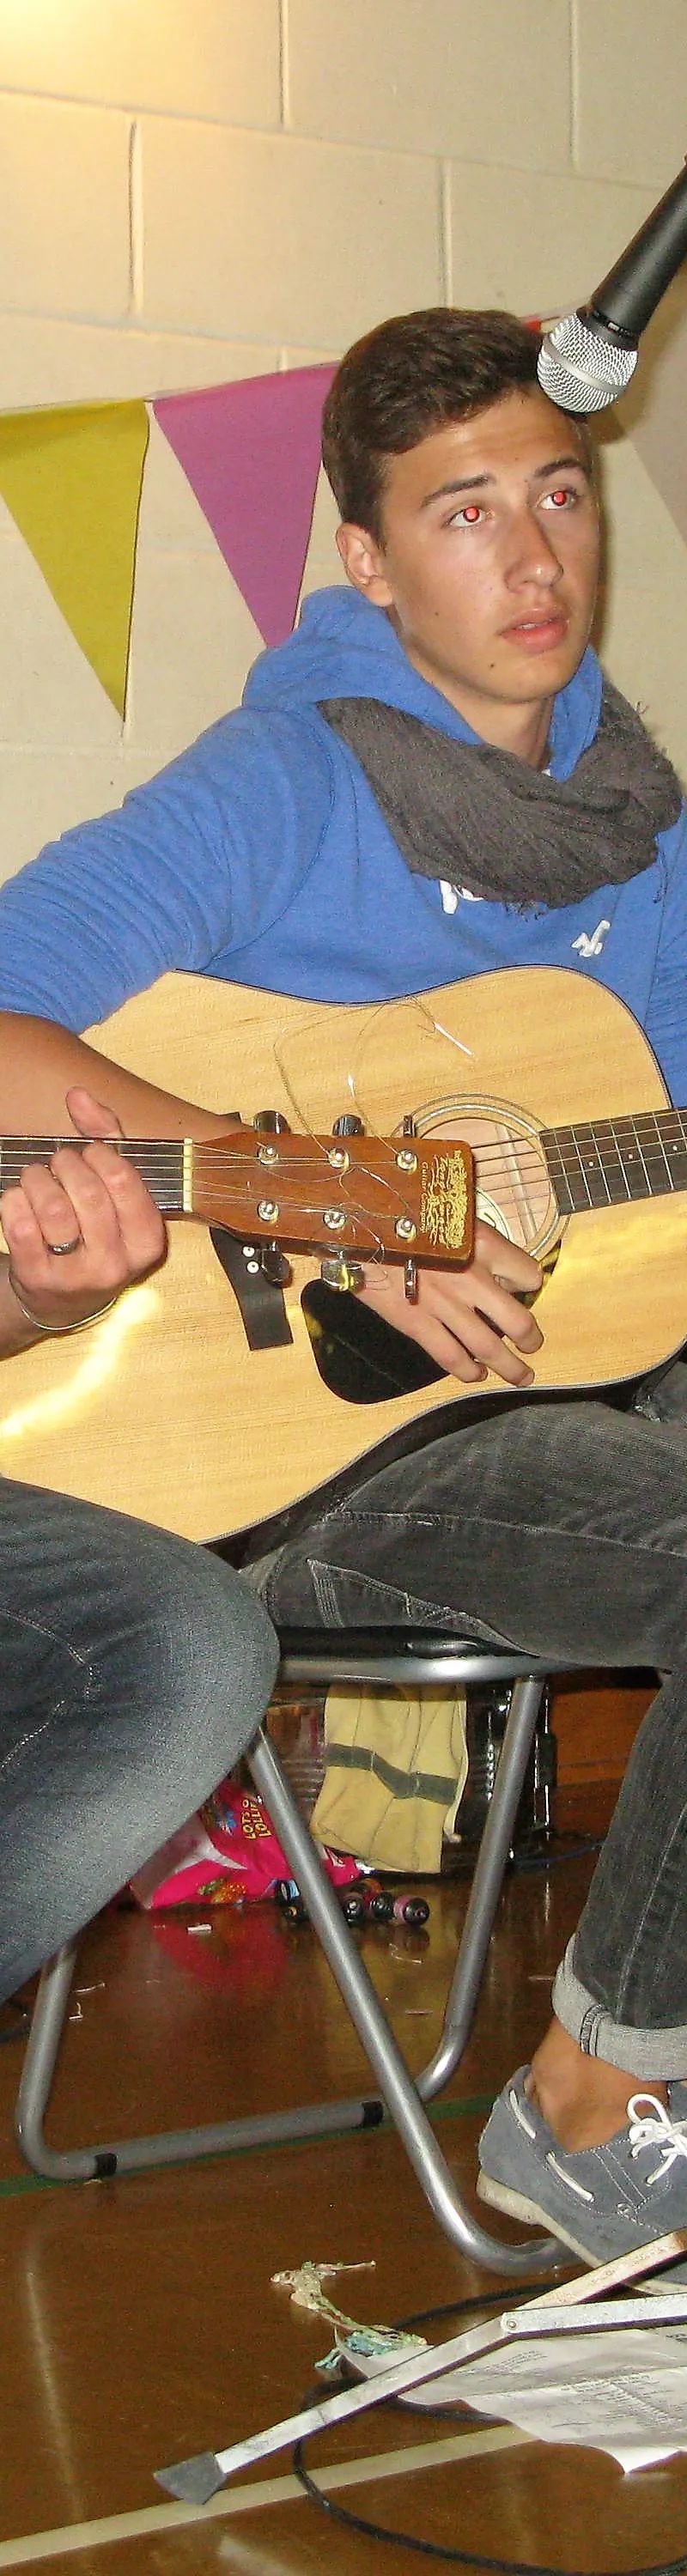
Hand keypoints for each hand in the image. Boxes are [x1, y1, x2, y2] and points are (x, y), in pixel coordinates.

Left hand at [1, 1087, 166, 1333]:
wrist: (60, 1301)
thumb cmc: (93, 1236)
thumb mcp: (115, 1195)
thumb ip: (106, 1139)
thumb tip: (79, 1095)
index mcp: (145, 1243)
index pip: (126, 1183)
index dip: (101, 1155)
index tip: (90, 1153)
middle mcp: (115, 1265)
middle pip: (89, 1193)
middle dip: (67, 1164)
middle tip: (60, 1163)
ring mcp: (74, 1276)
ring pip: (52, 1208)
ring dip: (37, 1179)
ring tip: (37, 1178)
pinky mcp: (37, 1278)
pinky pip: (20, 1224)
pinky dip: (13, 1200)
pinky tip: (19, 1199)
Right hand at [359, 1218, 543, 1388]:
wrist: (358, 1225)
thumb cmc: (404, 1211)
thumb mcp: (452, 1214)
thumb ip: (477, 1241)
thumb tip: (496, 1270)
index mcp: (484, 1246)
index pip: (529, 1275)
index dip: (529, 1284)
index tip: (522, 1288)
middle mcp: (472, 1279)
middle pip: (519, 1322)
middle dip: (531, 1339)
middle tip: (533, 1345)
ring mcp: (446, 1306)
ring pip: (489, 1348)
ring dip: (510, 1368)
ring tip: (520, 1376)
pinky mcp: (417, 1324)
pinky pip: (451, 1357)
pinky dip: (468, 1371)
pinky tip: (476, 1375)